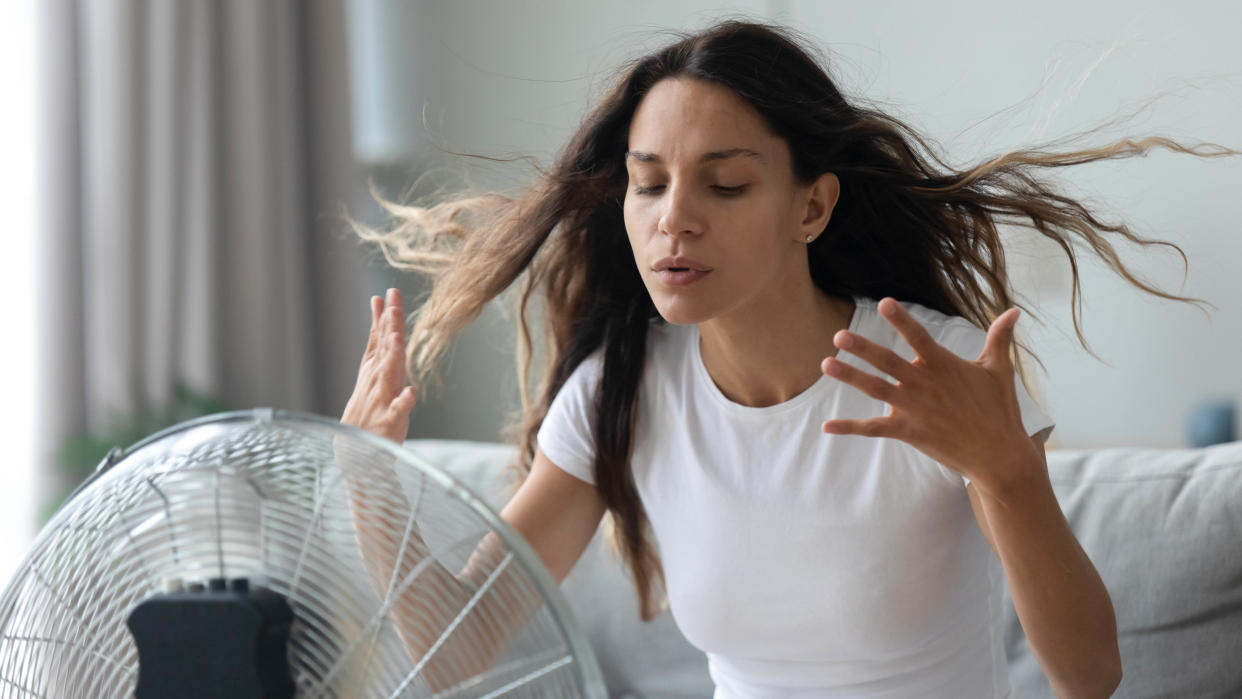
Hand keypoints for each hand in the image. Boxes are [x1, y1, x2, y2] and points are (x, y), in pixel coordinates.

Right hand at [341, 287, 417, 443]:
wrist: (357, 451)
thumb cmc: (370, 405)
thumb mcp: (373, 368)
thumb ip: (378, 337)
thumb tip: (379, 303)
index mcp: (375, 368)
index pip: (380, 337)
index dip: (385, 315)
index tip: (390, 293)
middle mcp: (377, 379)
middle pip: (385, 349)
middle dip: (389, 326)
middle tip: (393, 304)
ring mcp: (382, 399)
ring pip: (388, 374)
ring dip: (392, 357)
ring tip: (396, 338)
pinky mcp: (389, 420)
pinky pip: (398, 410)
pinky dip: (404, 402)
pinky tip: (411, 392)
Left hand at [819, 297, 1038, 492]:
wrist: (999, 455)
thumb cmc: (999, 410)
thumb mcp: (999, 370)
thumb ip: (999, 339)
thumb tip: (1013, 311)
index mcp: (944, 365)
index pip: (919, 337)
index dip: (902, 320)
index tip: (883, 303)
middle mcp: (925, 384)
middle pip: (889, 362)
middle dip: (863, 348)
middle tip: (839, 336)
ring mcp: (915, 409)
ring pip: (877, 389)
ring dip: (851, 377)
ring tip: (826, 364)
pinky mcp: (909, 432)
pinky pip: (874, 428)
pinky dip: (850, 427)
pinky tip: (827, 426)